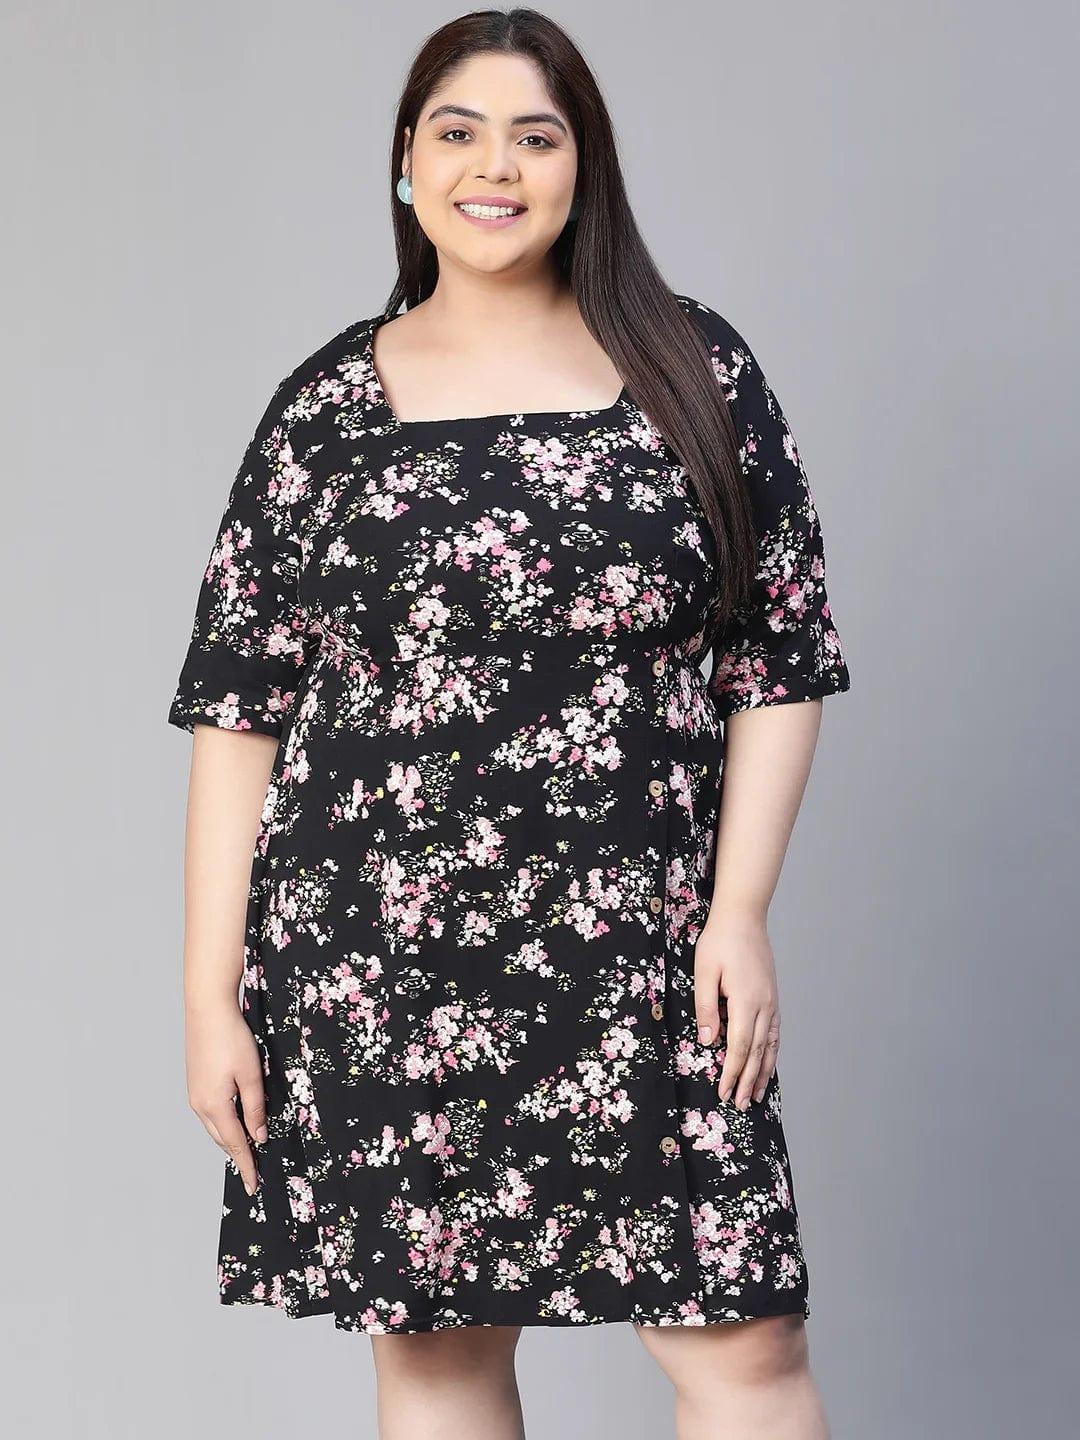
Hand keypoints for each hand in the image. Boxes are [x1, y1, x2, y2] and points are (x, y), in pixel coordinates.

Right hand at [185, 998, 266, 1195]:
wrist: (207, 1009)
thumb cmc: (231, 1037)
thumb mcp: (252, 1074)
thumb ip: (255, 1108)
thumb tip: (258, 1137)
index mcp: (215, 1106)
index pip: (235, 1145)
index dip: (247, 1166)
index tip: (254, 1186)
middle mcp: (200, 1105)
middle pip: (223, 1139)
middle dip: (238, 1156)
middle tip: (254, 1172)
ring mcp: (195, 1094)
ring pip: (215, 1127)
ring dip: (230, 1140)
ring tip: (247, 1152)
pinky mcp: (195, 1083)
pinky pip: (210, 1114)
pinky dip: (223, 1124)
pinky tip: (233, 1122)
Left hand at [694, 908, 780, 1109]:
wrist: (744, 917)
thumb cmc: (719, 941)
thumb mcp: (703, 972)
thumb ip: (705, 1007)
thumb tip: (707, 1041)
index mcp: (746, 1001)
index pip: (739, 1047)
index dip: (732, 1073)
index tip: (725, 1093)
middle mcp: (764, 1005)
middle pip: (757, 1052)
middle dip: (748, 1081)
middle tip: (742, 1105)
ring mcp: (772, 1001)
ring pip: (770, 1045)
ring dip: (764, 1072)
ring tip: (758, 1094)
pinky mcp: (772, 997)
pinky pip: (775, 1032)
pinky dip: (772, 1053)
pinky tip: (767, 1063)